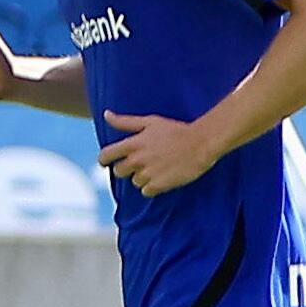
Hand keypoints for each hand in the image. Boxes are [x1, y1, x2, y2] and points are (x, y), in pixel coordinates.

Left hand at [96, 108, 229, 195]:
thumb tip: (106, 114)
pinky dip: (152, 187)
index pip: (106, 155)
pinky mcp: (160, 185)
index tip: (107, 162)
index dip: (104, 160)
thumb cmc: (176, 130)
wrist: (201, 143)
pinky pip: (146, 192)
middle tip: (139, 165)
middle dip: (126, 169)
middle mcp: (137, 160)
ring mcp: (148, 173)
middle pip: (119, 171)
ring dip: (142, 178)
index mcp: (133, 144)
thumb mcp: (150, 122)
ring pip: (134, 182)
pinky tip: (162, 178)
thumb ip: (125, 121)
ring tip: (156, 170)